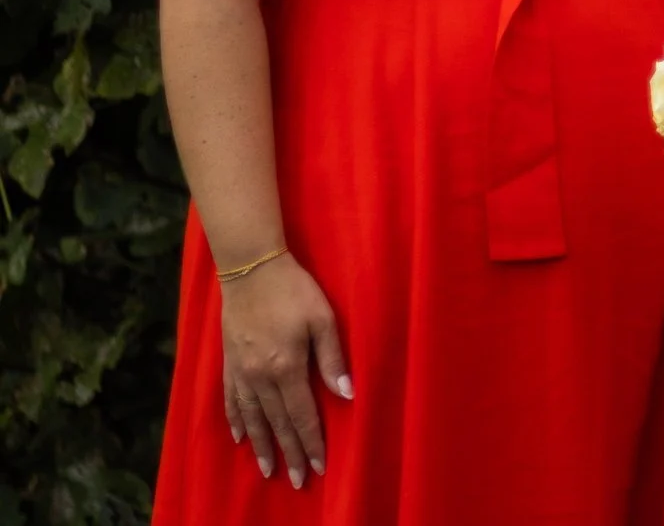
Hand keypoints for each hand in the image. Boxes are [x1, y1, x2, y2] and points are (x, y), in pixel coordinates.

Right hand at [219, 253, 350, 488]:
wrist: (251, 269)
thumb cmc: (294, 290)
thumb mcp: (323, 318)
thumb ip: (333, 358)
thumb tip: (347, 395)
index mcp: (286, 368)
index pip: (301, 415)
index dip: (311, 442)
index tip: (318, 467)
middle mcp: (259, 377)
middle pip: (276, 423)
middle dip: (289, 453)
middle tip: (298, 481)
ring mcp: (240, 372)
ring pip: (252, 418)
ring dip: (261, 446)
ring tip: (268, 469)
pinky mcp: (229, 363)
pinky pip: (231, 400)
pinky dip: (237, 421)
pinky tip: (240, 436)